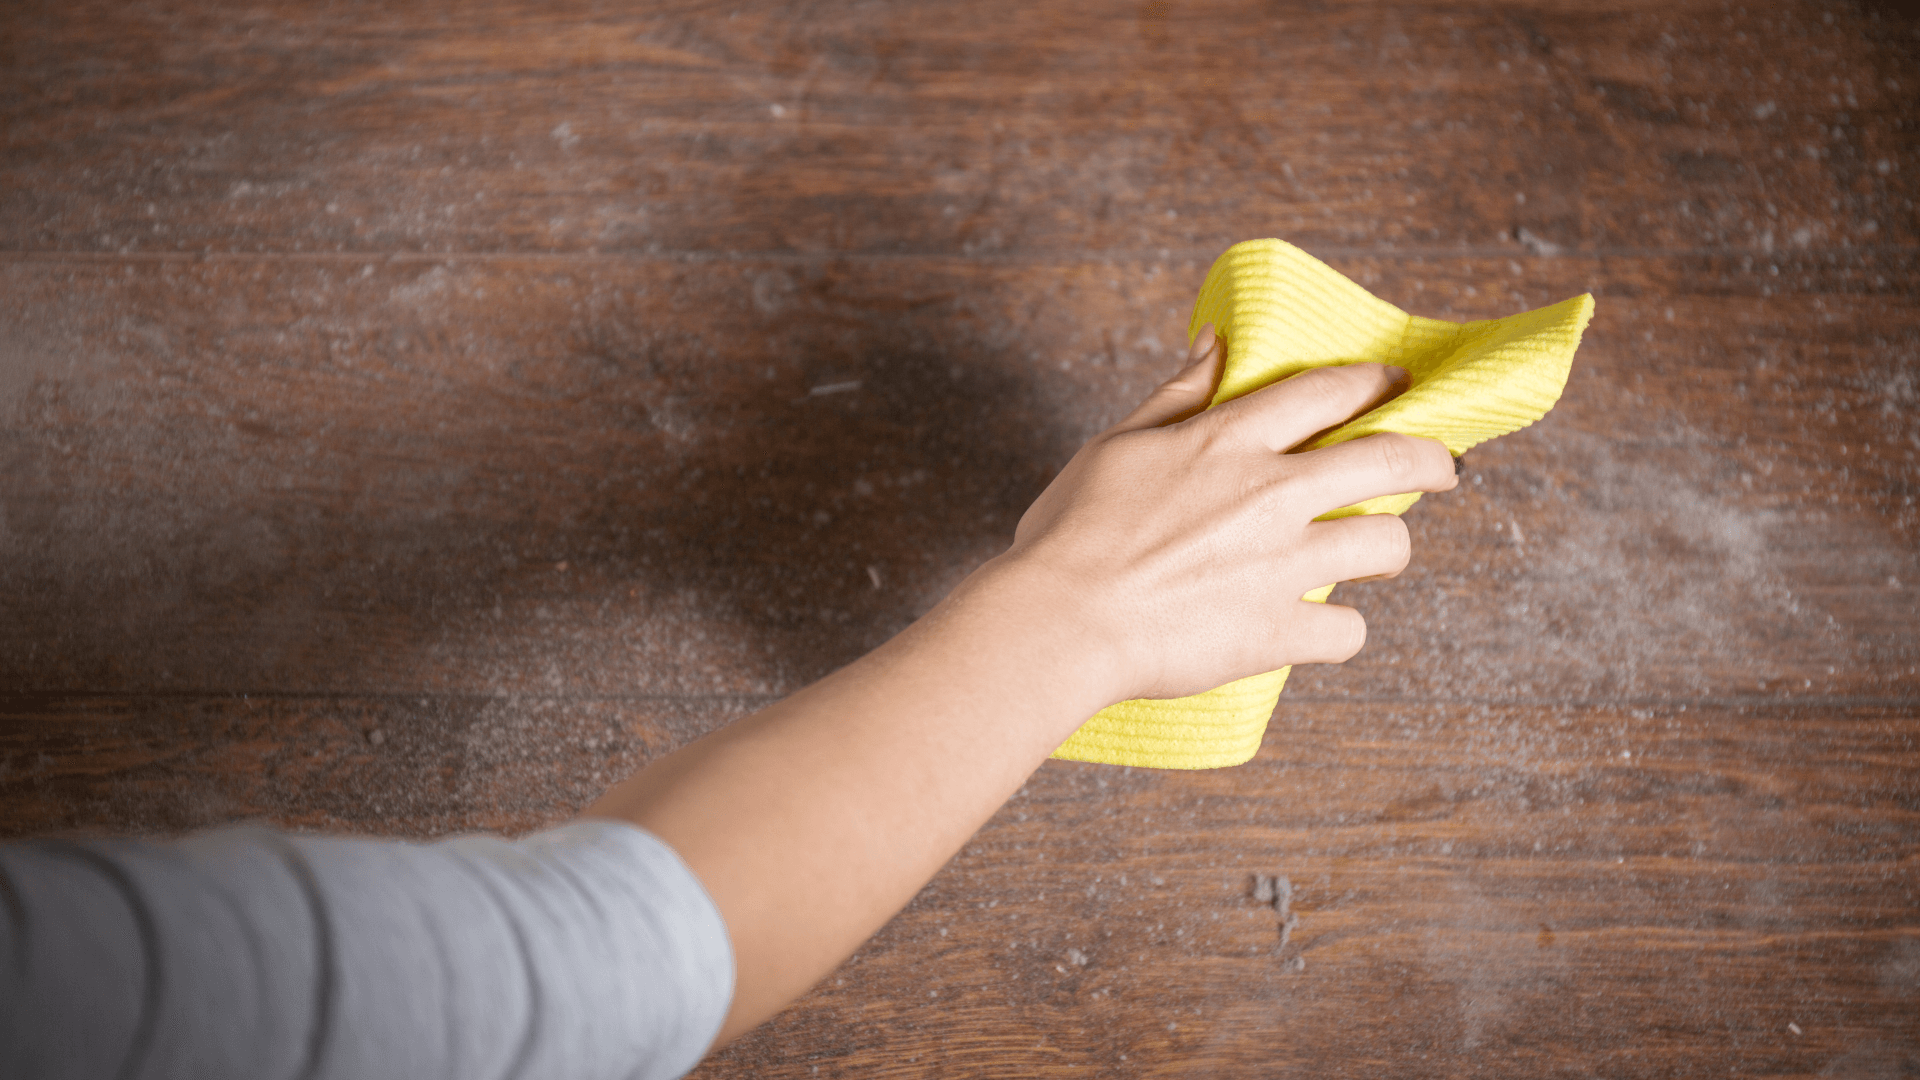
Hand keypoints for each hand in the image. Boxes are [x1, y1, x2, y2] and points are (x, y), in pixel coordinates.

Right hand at [999, 324, 1458, 704]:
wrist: (1062, 622)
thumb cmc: (1072, 535)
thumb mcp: (1115, 445)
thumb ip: (1176, 396)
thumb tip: (1215, 344)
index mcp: (1229, 441)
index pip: (1329, 391)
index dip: (1374, 382)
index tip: (1396, 384)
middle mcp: (1272, 494)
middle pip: (1388, 459)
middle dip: (1430, 459)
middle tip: (1442, 468)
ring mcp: (1284, 564)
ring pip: (1387, 545)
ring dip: (1389, 547)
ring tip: (1378, 554)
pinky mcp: (1280, 630)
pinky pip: (1347, 630)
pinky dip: (1338, 630)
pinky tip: (1321, 628)